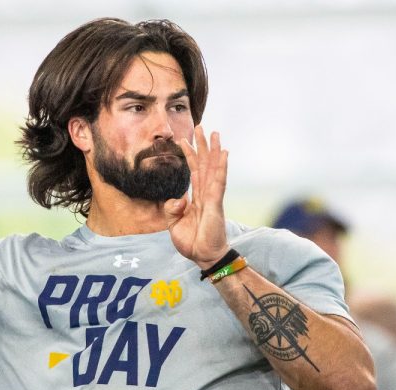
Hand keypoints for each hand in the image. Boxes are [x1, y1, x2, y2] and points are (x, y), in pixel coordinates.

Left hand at [164, 126, 229, 268]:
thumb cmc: (192, 242)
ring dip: (213, 150)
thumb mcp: (173, 224)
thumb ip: (172, 209)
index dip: (189, 155)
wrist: (202, 256)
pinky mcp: (216, 203)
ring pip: (213, 168)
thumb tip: (178, 198)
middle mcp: (206, 194)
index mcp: (196, 198)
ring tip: (214, 132)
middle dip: (201, 145)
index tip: (183, 140)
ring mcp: (212, 197)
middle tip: (200, 126)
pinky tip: (223, 153)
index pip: (192, 171)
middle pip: (204, 164)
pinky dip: (221, 167)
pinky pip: (219, 181)